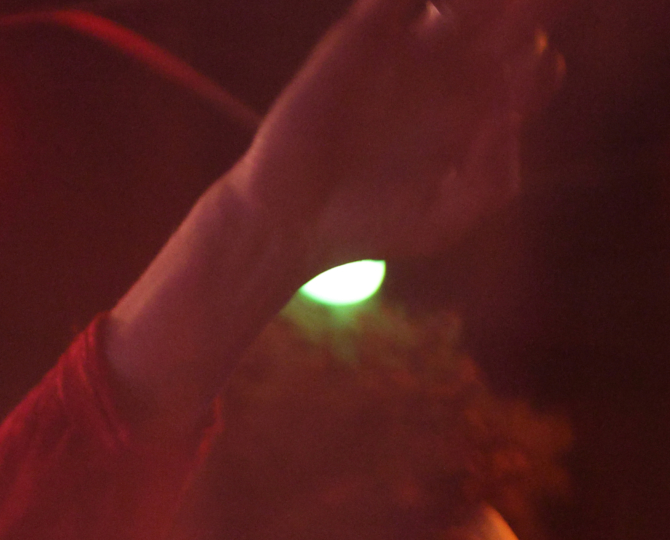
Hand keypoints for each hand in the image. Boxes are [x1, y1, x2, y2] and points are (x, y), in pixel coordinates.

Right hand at [233, 0, 559, 278]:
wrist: (291, 222)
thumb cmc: (368, 228)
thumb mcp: (445, 220)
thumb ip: (494, 180)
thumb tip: (515, 117)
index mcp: (472, 116)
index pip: (533, 67)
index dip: (537, 66)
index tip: (522, 83)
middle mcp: (444, 76)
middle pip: (506, 20)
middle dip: (521, 14)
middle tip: (521, 21)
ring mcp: (401, 52)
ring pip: (460, 1)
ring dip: (479, 4)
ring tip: (476, 22)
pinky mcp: (357, 37)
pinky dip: (410, 1)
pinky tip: (431, 23)